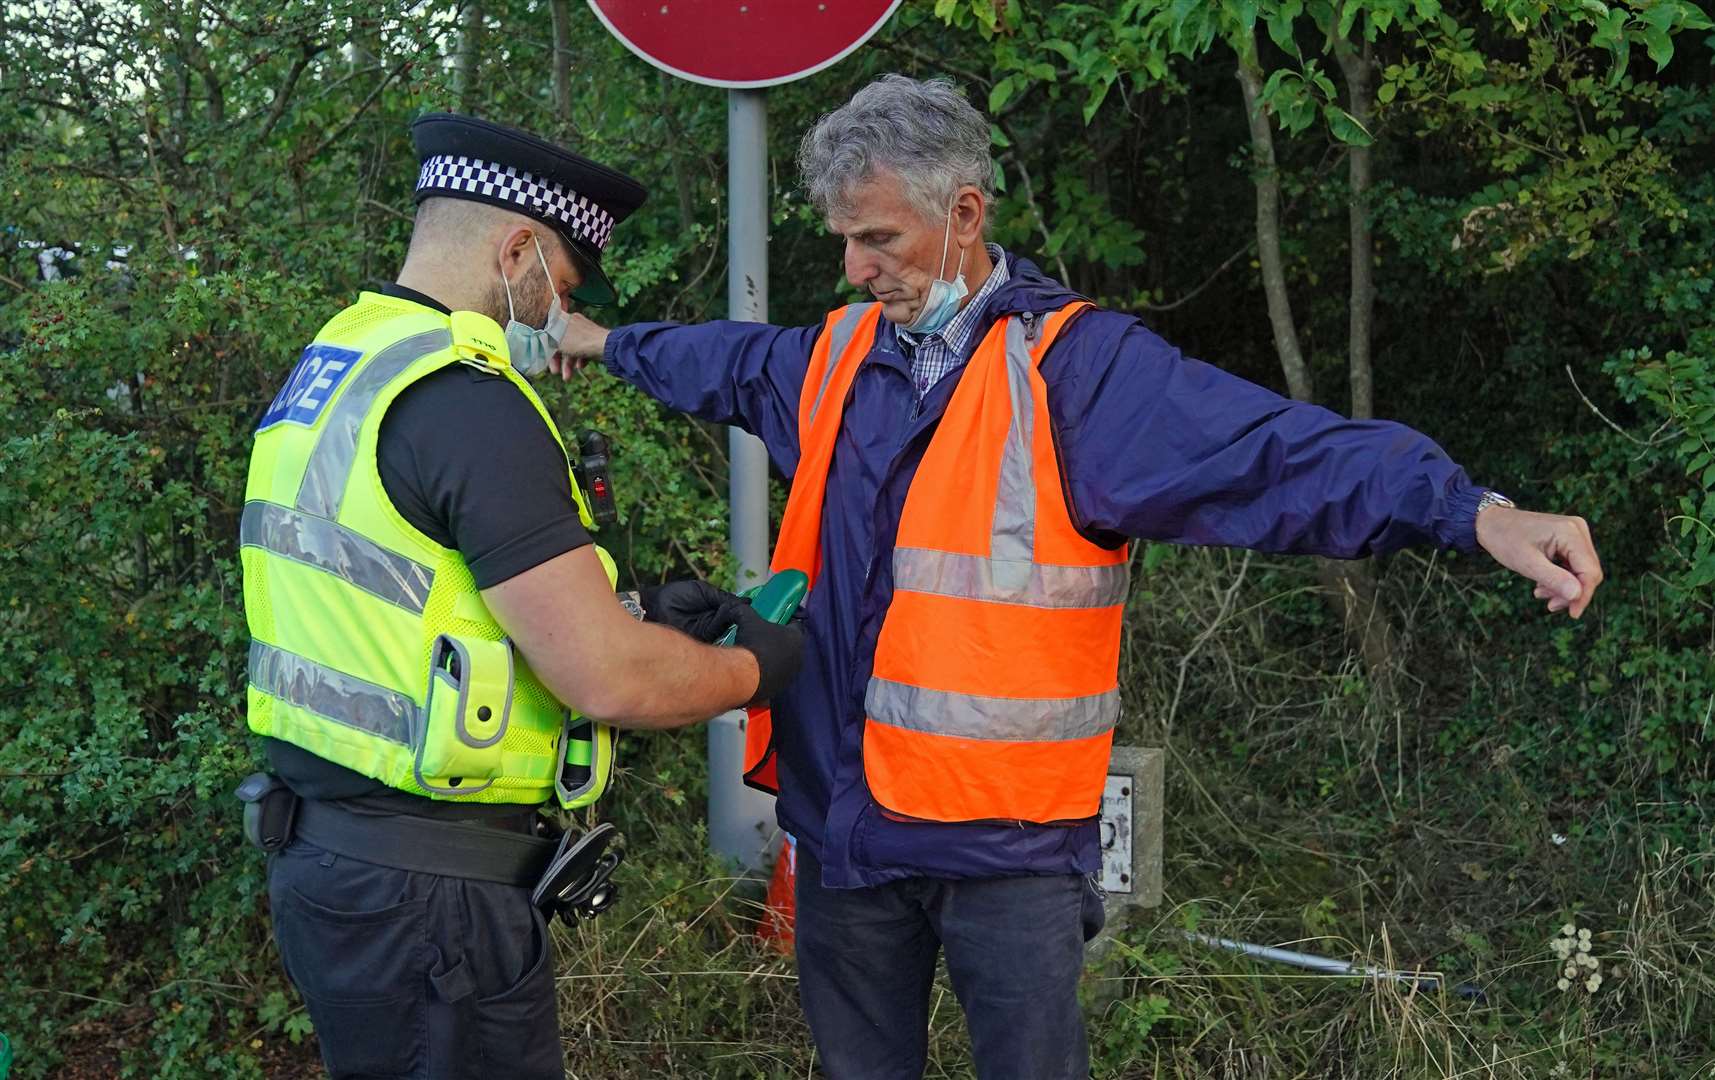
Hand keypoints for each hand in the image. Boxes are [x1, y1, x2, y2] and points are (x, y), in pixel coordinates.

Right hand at [549, 312, 609, 379]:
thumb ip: (546, 339)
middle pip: (561, 343)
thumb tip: (538, 338)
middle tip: (555, 372)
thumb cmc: (580, 341)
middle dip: (558, 360)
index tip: (543, 358)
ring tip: (567, 377)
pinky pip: (584, 351)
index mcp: (565, 318)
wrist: (607, 347)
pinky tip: (581, 367)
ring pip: (573, 349)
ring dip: (568, 364)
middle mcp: (575, 323)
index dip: (545, 346)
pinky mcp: (595, 342)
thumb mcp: (557, 340)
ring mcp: (586, 333)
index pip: (550, 331)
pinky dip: (581, 360)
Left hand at [638, 579, 739, 642]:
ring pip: (729, 627)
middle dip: (739, 615)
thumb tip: (747, 602)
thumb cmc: (676, 595)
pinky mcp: (703, 640)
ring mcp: (709, 631)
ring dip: (731, 619)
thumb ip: (724, 598)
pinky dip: (721, 625)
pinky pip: (718, 633)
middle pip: (734, 620)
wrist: (655, 606)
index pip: (734, 610)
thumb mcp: (704, 591)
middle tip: (743, 610)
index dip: (742, 608)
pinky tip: (723, 616)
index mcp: (714, 607)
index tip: (749, 605)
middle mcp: (714, 620)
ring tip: (730, 610)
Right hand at [721, 600, 803, 704]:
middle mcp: (799, 657)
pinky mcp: (780, 688)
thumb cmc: (752, 645)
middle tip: (764, 636)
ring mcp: (790, 675)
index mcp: (796, 638)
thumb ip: (744, 610)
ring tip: (757, 654)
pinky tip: (754, 669)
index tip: (776, 618)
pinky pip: (776, 676)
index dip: (786, 620)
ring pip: (785, 662)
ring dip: (774, 657)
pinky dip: (768, 672)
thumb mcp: (746, 619)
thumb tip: (738, 607)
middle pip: (791, 644)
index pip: (797, 624)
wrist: (745, 676)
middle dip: (779, 640)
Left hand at [1474, 505, 1603, 618]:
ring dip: (1564, 587)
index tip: (1573, 614)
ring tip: (1540, 594)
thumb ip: (1554, 579)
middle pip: (1588, 571)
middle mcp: (1578, 530)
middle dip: (1572, 592)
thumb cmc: (1505, 540)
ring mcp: (1575, 534)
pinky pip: (1573, 565)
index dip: (1584, 595)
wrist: (1492, 523)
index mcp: (1570, 532)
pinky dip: (1560, 579)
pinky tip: (1543, 586)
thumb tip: (1578, 596)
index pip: (1589, 570)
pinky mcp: (1569, 540)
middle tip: (1550, 605)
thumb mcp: (1527, 563)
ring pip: (1581, 571)